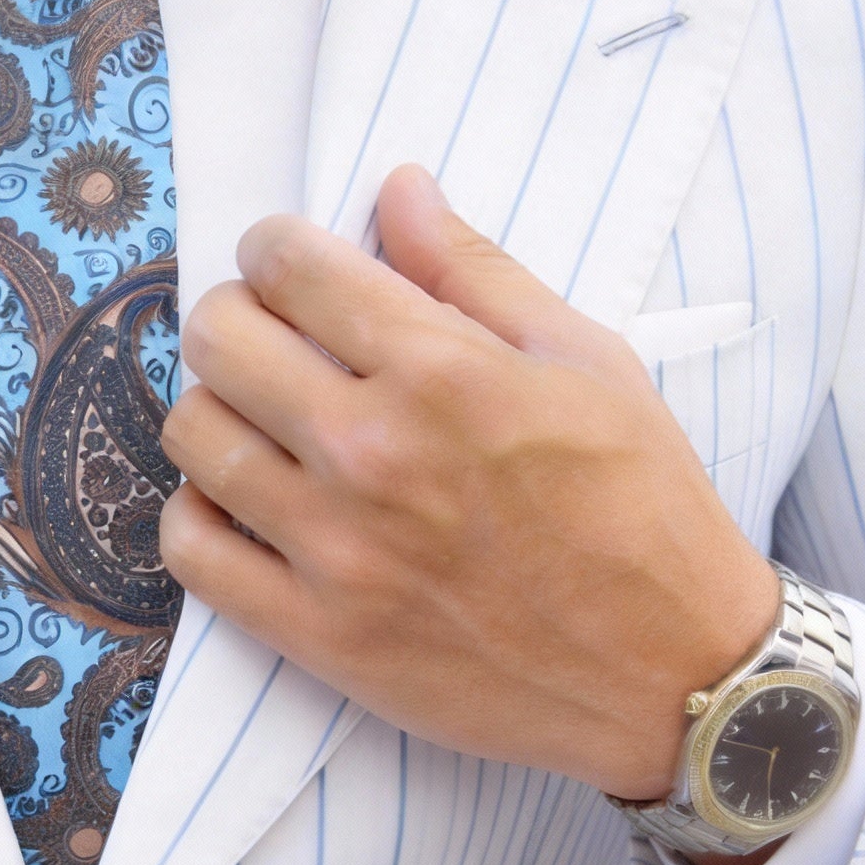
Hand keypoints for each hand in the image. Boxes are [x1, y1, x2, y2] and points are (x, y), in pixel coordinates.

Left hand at [158, 165, 779, 803]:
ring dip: (218, 410)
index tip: (292, 266)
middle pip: (217, 339)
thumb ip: (476, 272)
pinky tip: (246, 504)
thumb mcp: (588, 362)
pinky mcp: (315, 633)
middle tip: (275, 340)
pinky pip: (190, 549)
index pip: (287, 266)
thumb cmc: (644, 509)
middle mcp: (372, 452)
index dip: (277, 249)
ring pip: (194, 435)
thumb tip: (398, 190)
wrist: (673, 675)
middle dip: (238, 318)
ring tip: (265, 422)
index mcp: (441, 371)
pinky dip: (200, 514)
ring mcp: (334, 548)